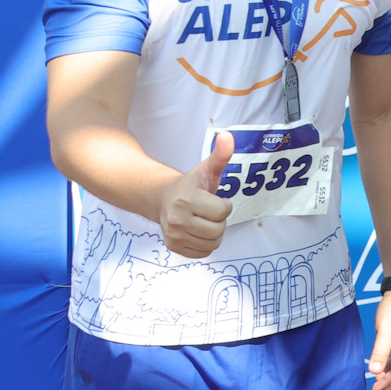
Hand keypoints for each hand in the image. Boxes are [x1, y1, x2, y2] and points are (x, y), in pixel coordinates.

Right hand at [159, 133, 237, 260]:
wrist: (162, 199)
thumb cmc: (191, 185)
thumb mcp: (206, 169)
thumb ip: (220, 155)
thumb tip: (227, 136)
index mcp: (187, 200)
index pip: (223, 212)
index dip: (224, 205)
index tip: (214, 200)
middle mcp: (177, 219)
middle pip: (218, 230)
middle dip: (219, 221)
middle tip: (209, 211)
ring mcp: (173, 235)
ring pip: (212, 244)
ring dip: (214, 233)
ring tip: (204, 220)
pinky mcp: (173, 247)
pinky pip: (203, 253)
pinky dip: (205, 244)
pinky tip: (198, 231)